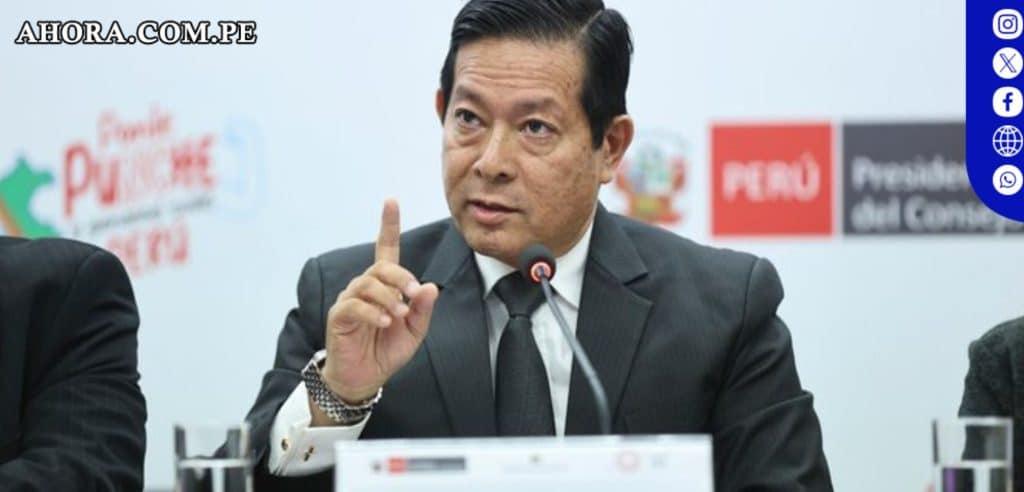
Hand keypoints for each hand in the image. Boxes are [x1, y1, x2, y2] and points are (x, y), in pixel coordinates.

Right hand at [312, 200, 438, 423]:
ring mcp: (350, 300)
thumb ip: (422, 309)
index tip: (391, 201)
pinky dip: (371, 312)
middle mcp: (365, 287)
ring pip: (368, 284)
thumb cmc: (386, 350)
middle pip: (382, 266)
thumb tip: (429, 287)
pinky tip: (384, 322)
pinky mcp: (339, 316)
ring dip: (388, 298)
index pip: (386, 249)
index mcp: (385, 286)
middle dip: (401, 277)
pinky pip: (354, 305)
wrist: (365, 378)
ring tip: (399, 316)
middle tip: (413, 294)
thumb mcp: (414, 332)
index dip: (388, 225)